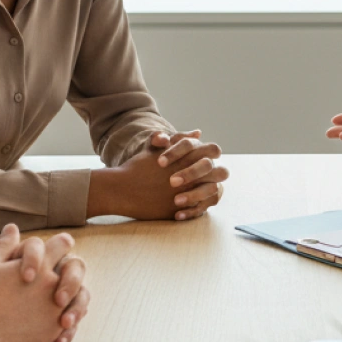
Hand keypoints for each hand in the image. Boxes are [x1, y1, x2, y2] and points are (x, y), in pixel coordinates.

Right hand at [0, 224, 77, 341]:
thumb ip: (6, 245)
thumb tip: (12, 227)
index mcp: (40, 264)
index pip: (62, 244)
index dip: (60, 245)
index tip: (58, 249)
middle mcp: (53, 283)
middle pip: (75, 268)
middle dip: (70, 272)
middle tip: (59, 277)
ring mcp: (55, 308)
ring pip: (76, 297)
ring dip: (69, 298)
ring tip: (55, 305)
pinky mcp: (52, 331)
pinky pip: (67, 324)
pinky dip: (63, 324)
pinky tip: (51, 326)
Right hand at [89, 132, 226, 221]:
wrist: (121, 190)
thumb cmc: (138, 167)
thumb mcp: (156, 149)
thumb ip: (179, 140)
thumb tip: (198, 132)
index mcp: (186, 156)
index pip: (213, 150)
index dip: (213, 154)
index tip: (207, 159)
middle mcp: (191, 173)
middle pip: (220, 171)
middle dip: (217, 173)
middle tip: (208, 177)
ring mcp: (188, 191)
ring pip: (214, 190)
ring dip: (209, 190)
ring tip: (201, 191)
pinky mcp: (181, 208)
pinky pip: (200, 208)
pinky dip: (198, 207)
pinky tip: (190, 206)